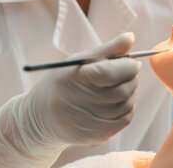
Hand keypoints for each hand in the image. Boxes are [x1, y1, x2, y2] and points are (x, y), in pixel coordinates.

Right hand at [0, 33, 139, 167]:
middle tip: (124, 73)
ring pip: (128, 103)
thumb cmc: (62, 82)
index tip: (128, 61)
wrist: (42, 116)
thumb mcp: (80, 60)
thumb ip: (108, 49)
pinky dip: (126, 108)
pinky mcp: (99, 135)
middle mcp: (87, 101)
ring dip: (129, 93)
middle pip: (126, 88)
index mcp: (81, 78)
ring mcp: (94, 121)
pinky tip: (115, 101)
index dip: (129, 65)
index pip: (118, 71)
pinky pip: (125, 119)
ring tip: (117, 86)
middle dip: (130, 78)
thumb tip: (131, 37)